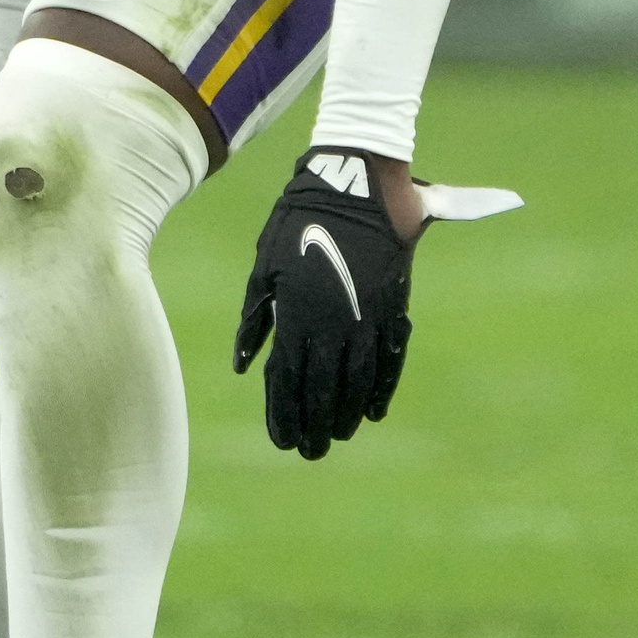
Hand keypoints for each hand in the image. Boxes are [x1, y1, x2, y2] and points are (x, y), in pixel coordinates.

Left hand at [233, 149, 419, 459]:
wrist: (355, 186)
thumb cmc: (298, 223)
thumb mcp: (264, 269)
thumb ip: (255, 321)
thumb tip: (244, 368)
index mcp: (296, 314)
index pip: (287, 380)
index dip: (284, 414)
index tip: (282, 440)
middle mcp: (332, 324)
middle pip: (323, 390)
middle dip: (315, 425)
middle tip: (310, 452)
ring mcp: (367, 318)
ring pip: (358, 381)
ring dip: (347, 414)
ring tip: (338, 436)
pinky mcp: (394, 308)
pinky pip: (389, 360)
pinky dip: (382, 389)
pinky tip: (374, 412)